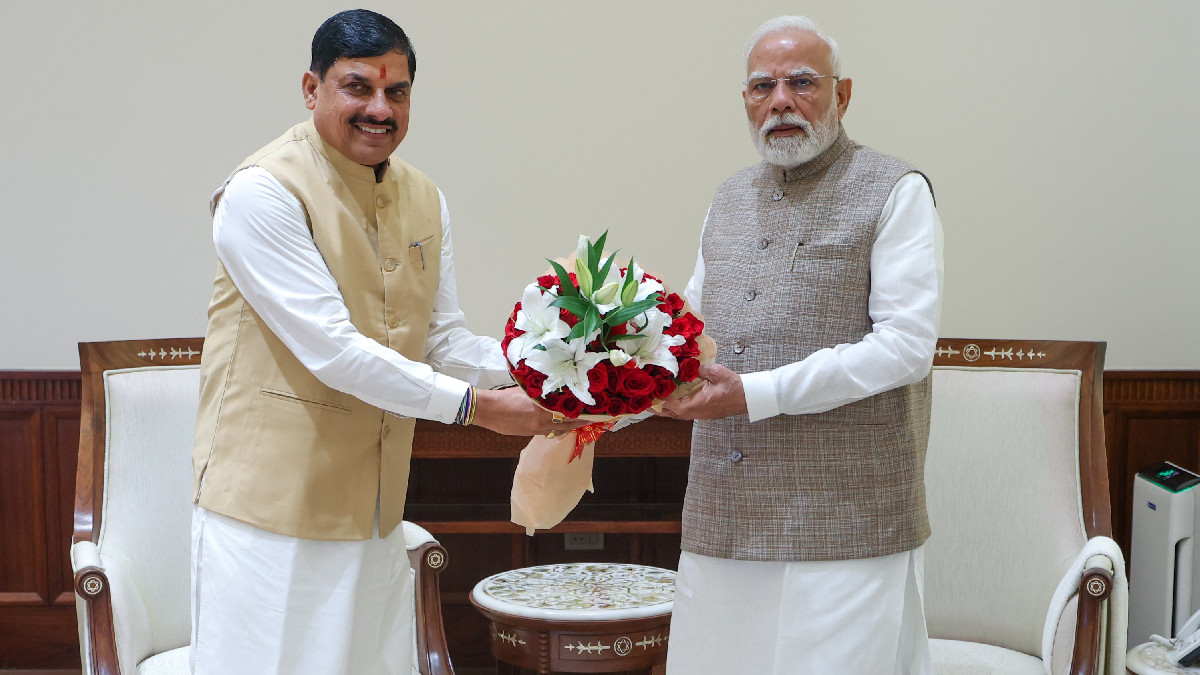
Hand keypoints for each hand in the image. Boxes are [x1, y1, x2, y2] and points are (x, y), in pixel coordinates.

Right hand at [471, 387, 590, 436]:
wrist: (488, 410)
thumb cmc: (505, 397)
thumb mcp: (527, 390)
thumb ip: (542, 393)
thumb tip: (554, 390)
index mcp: (543, 410)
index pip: (570, 414)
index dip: (583, 415)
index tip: (595, 413)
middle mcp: (542, 422)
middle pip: (568, 424)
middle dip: (580, 422)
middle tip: (593, 418)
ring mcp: (536, 429)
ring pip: (559, 429)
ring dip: (569, 425)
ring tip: (580, 421)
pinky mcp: (529, 433)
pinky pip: (548, 431)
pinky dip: (557, 427)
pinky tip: (560, 424)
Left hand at [659, 363, 747, 419]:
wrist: (748, 397)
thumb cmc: (734, 386)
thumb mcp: (716, 373)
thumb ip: (700, 369)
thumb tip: (687, 365)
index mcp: (699, 404)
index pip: (674, 406)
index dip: (661, 401)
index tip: (651, 394)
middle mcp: (697, 412)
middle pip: (671, 414)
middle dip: (658, 408)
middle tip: (645, 402)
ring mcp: (700, 415)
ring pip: (677, 415)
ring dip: (665, 409)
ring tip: (653, 402)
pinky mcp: (702, 413)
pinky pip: (684, 413)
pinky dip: (674, 408)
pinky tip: (670, 401)